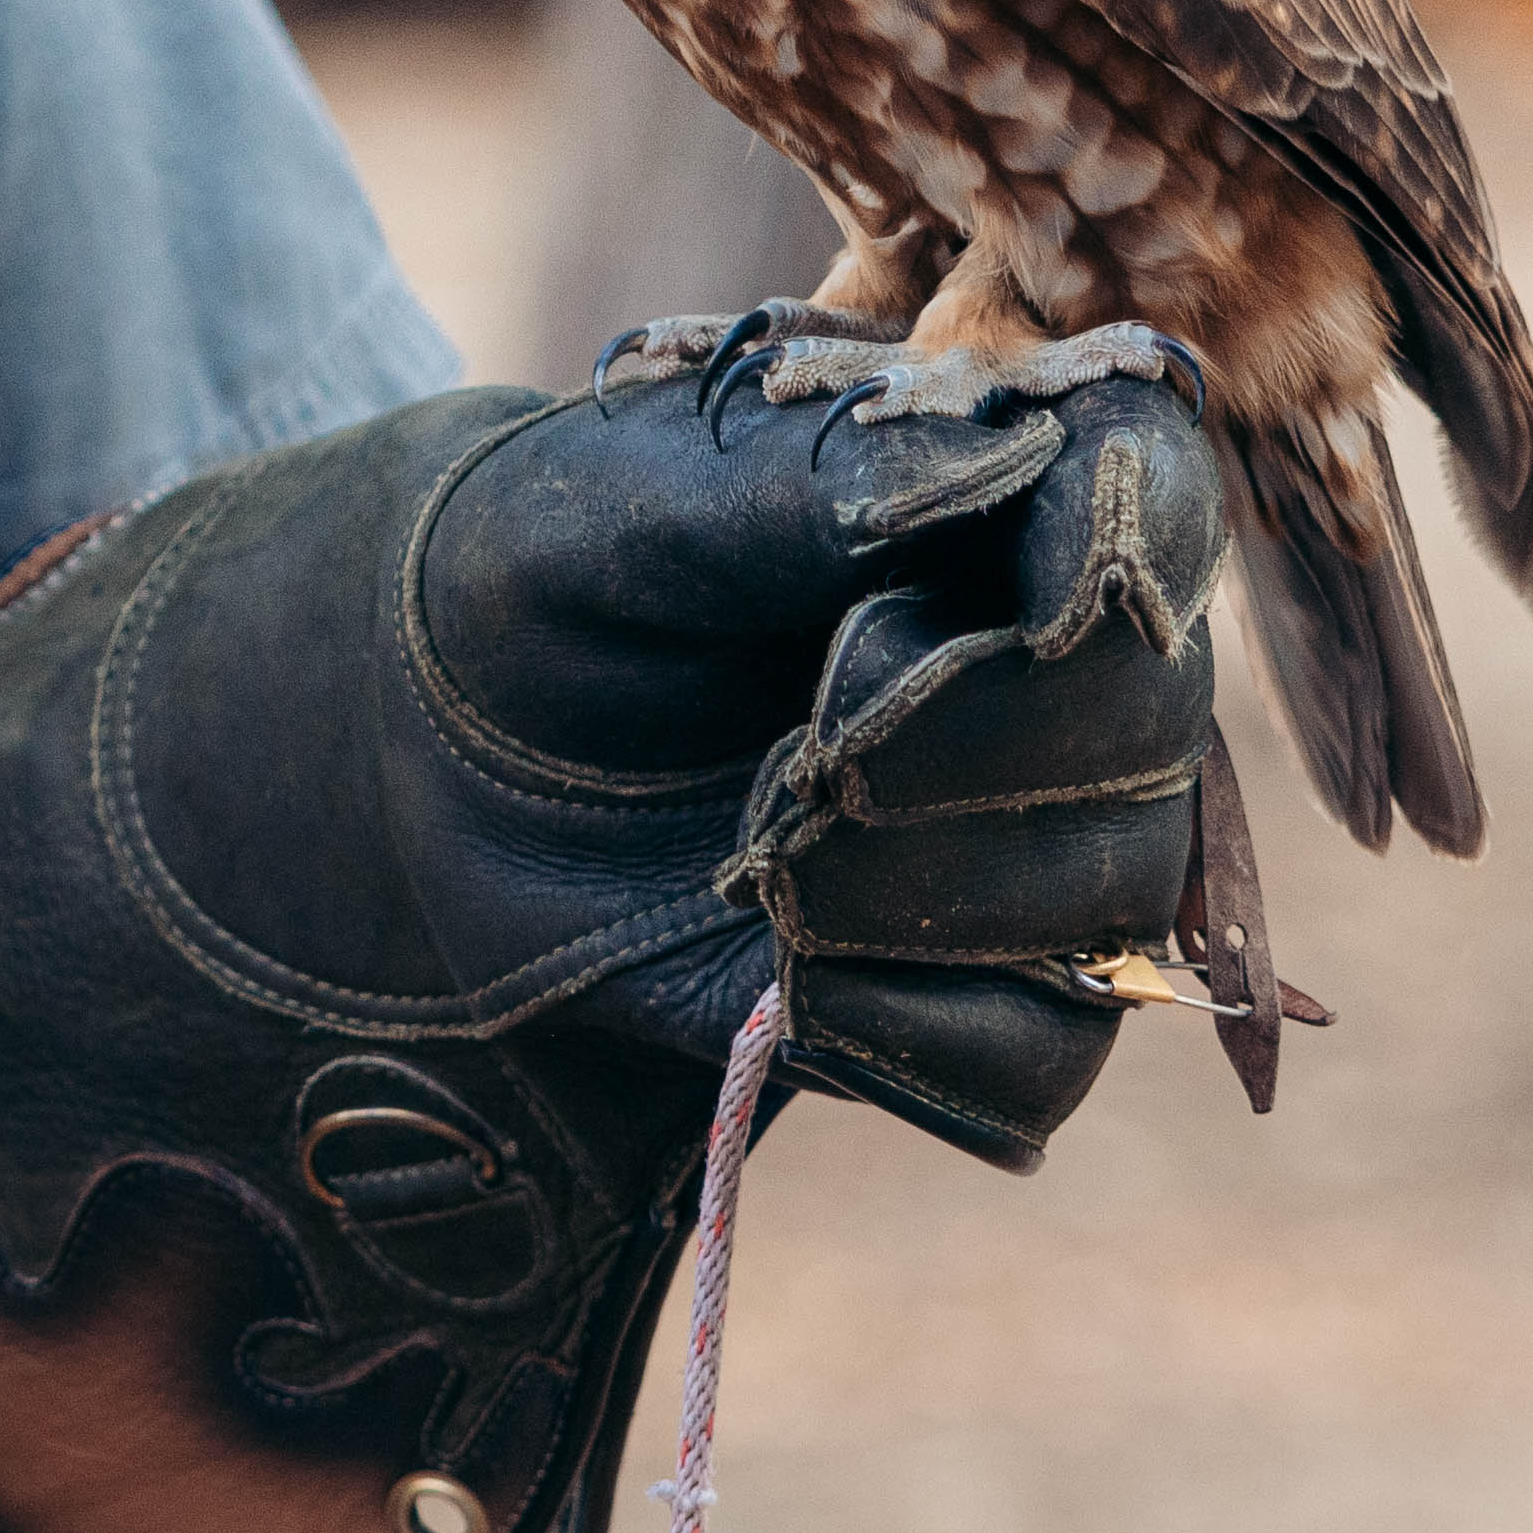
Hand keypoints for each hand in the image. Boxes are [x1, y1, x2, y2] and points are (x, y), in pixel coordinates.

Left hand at [0, 333, 1241, 1532]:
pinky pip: (1037, 1069)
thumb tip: (999, 462)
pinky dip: (905, 1039)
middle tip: (785, 757)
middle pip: (1153, 735)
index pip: (1156, 498)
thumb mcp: (589, 512)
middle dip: (961, 759)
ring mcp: (1022, 847)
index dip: (1095, 569)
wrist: (376, 790)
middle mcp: (1042, 665)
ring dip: (918, 902)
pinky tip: (774, 989)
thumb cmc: (481, 599)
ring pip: (1112, 911)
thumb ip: (792, 487)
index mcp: (983, 492)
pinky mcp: (966, 1009)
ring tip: (750, 856)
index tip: (901, 628)